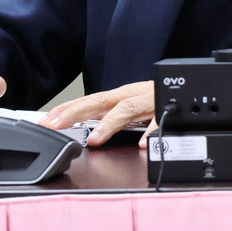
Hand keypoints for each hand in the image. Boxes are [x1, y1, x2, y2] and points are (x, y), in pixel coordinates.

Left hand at [39, 81, 155, 146]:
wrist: (186, 86)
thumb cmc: (154, 99)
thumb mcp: (128, 107)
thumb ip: (108, 118)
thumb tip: (84, 133)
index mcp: (118, 96)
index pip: (86, 101)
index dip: (64, 111)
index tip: (44, 122)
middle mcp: (129, 95)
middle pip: (99, 101)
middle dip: (75, 113)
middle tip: (55, 126)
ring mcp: (147, 101)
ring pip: (126, 109)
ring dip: (109, 124)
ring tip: (95, 139)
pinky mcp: (166, 109)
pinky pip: (159, 121)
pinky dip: (151, 132)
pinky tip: (144, 144)